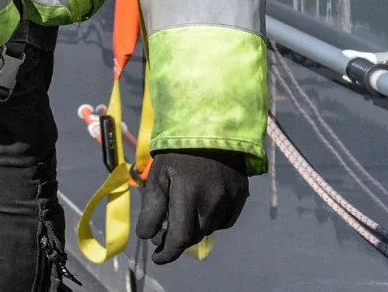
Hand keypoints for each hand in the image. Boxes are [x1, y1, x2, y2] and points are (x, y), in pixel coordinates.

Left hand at [136, 148, 249, 263]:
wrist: (212, 129)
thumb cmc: (178, 151)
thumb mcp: (159, 174)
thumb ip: (153, 205)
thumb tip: (147, 235)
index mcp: (188, 194)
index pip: (180, 237)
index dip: (167, 252)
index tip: (157, 257)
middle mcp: (213, 202)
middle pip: (194, 236)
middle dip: (176, 240)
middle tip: (162, 234)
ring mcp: (230, 200)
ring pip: (209, 229)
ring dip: (192, 229)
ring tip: (179, 216)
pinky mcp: (241, 197)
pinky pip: (224, 221)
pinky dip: (210, 221)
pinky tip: (200, 208)